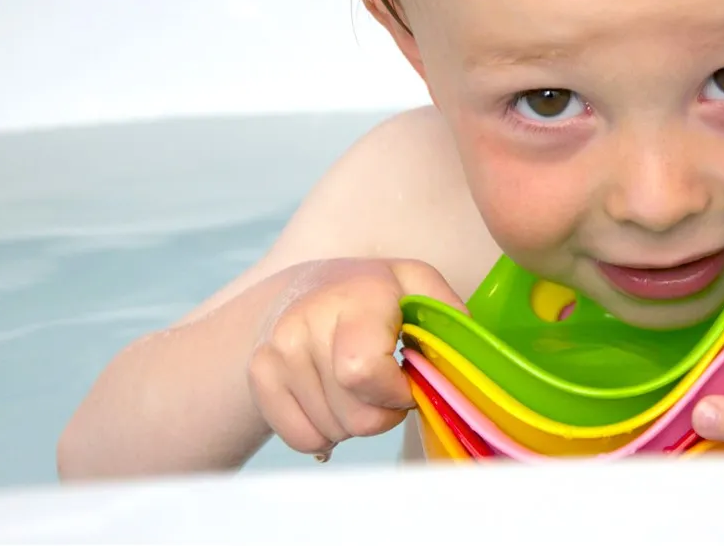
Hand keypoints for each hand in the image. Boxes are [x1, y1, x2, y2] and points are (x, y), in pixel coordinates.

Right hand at [246, 258, 466, 458]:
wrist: (303, 289)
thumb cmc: (371, 293)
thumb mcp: (415, 284)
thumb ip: (447, 312)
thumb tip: (465, 353)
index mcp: (355, 297)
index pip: (363, 372)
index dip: (395, 393)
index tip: (405, 381)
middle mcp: (306, 321)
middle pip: (355, 416)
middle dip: (382, 414)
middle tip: (384, 387)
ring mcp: (276, 351)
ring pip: (331, 431)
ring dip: (354, 421)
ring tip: (355, 387)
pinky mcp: (258, 376)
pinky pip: (302, 438)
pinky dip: (325, 432)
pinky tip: (331, 400)